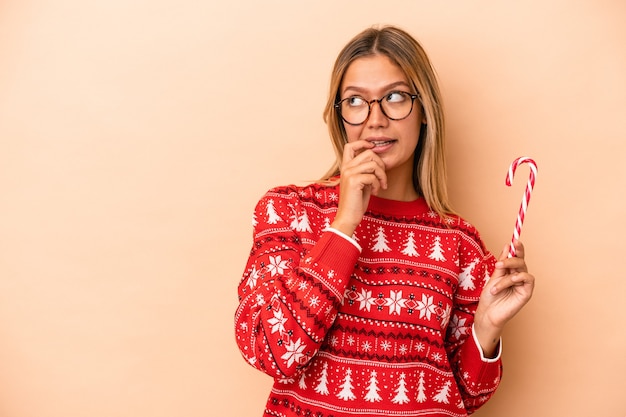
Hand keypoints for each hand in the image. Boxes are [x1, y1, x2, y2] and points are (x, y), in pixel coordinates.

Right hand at [331, 140, 386, 235]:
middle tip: (383, 177)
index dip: (363, 142)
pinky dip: (378, 184)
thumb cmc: (356, 202)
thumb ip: (367, 172)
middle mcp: (345, 168)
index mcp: (345, 167)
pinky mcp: (353, 181)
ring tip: (381, 186)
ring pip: (373, 164)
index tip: (373, 147)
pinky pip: (373, 176)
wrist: (348, 217)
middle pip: (368, 153)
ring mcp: (348, 173)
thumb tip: (379, 162)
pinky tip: (375, 192)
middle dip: (381, 164)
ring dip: (382, 175)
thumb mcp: (362, 183)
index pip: (350, 145)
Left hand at [474, 240, 534, 355]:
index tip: (515, 240)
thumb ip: (502, 262)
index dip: (518, 248)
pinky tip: (505, 284)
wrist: (487, 313)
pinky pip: (527, 279)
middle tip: (500, 263)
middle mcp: (519, 277)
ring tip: (495, 284)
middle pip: (521, 261)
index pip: (517, 257)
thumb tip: (508, 246)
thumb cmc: (489, 297)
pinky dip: (515, 279)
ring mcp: (524, 285)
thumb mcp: (494, 276)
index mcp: (511, 271)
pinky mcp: (527, 293)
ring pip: (522, 269)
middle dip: (511, 259)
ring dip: (507, 273)